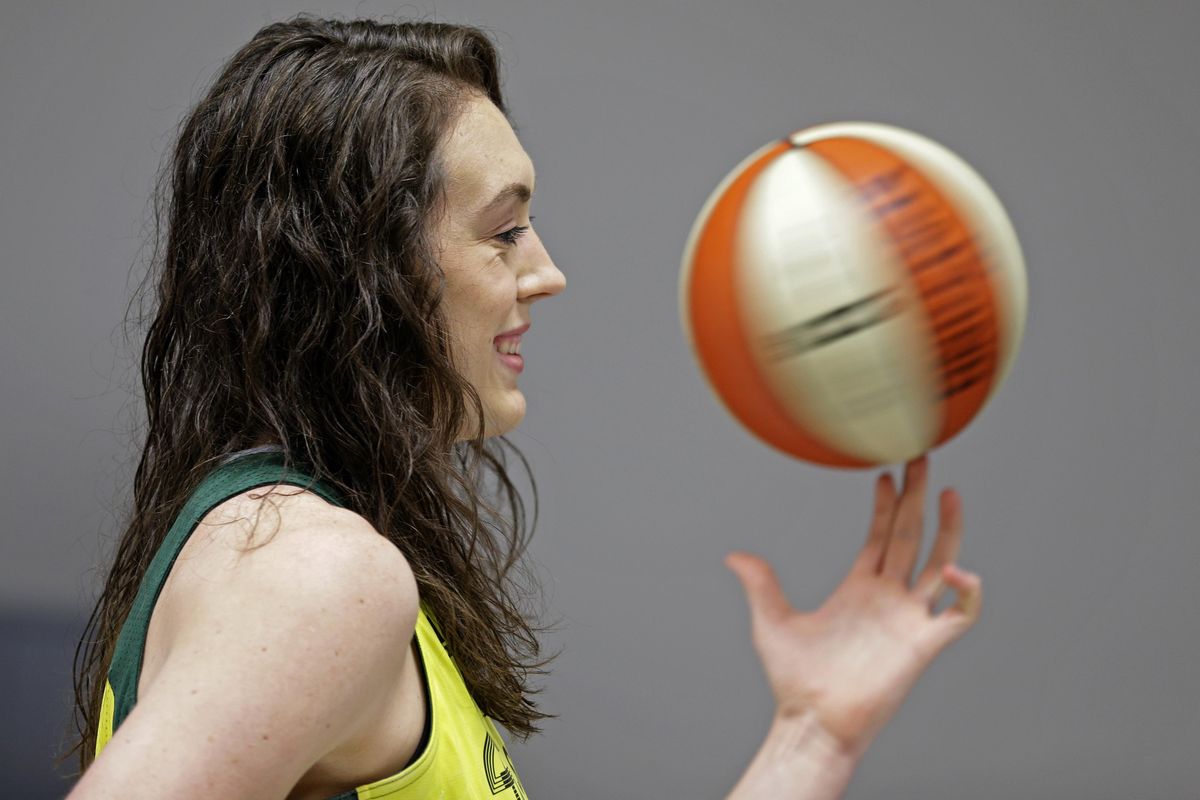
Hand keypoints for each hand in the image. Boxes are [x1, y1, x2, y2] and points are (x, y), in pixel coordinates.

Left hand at [726, 454, 981, 759]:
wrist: (813, 721)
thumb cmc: (795, 680)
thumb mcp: (771, 621)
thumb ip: (760, 584)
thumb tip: (734, 556)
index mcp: (857, 589)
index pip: (879, 537)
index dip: (884, 506)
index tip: (884, 474)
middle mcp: (887, 598)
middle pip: (910, 536)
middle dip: (916, 497)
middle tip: (921, 459)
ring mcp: (908, 618)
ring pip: (940, 562)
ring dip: (949, 529)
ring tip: (950, 493)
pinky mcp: (923, 644)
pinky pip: (959, 614)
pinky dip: (967, 592)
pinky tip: (957, 569)